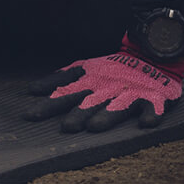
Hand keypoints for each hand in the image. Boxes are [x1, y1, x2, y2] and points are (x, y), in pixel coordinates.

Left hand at [24, 35, 183, 131]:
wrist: (147, 56)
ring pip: (118, 105)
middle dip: (79, 113)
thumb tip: (31, 90)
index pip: (66, 92)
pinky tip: (146, 123)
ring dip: (107, 116)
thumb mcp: (82, 70)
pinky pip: (152, 106)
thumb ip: (59, 80)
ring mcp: (129, 92)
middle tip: (66, 127)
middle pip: (91, 102)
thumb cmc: (110, 69)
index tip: (32, 115)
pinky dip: (151, 114)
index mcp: (89, 81)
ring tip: (94, 126)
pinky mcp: (152, 96)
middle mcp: (106, 87)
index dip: (50, 103)